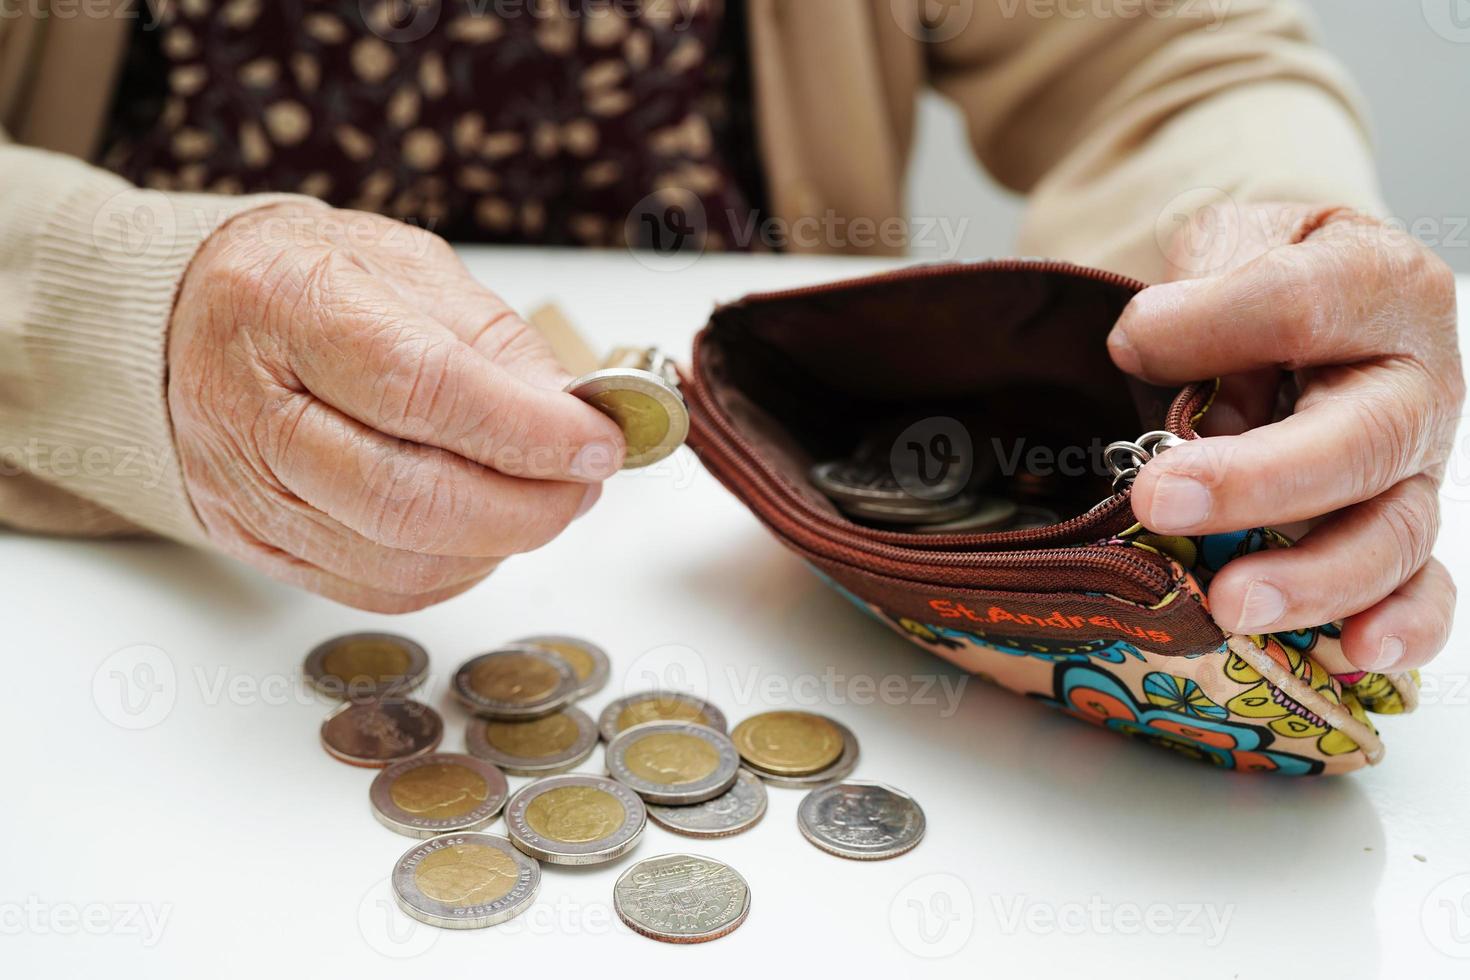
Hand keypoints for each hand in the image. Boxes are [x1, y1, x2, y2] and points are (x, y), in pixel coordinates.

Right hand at [168, 203, 624, 610]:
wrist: (183, 321)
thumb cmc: (307, 282)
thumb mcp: (407, 268)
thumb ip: (494, 341)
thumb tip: (573, 415)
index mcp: (288, 303)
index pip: (422, 388)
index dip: (526, 430)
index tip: (598, 441)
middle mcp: (252, 407)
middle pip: (406, 497)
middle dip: (526, 506)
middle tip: (584, 484)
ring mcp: (246, 489)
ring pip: (397, 559)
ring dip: (499, 543)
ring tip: (544, 500)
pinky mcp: (256, 543)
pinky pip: (374, 589)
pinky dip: (453, 573)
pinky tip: (485, 532)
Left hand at [1109, 202, 1461, 673]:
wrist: (1298, 296)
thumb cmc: (1260, 272)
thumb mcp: (1229, 243)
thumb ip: (1201, 289)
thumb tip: (1147, 347)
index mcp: (1378, 283)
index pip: (1304, 305)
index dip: (1213, 327)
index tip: (1130, 344)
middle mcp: (1417, 382)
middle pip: (1360, 440)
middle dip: (1258, 481)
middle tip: (1160, 501)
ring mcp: (1418, 466)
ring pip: (1392, 532)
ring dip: (1312, 576)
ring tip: (1231, 603)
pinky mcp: (1400, 527)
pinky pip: (1421, 587)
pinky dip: (1399, 624)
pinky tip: (1355, 652)